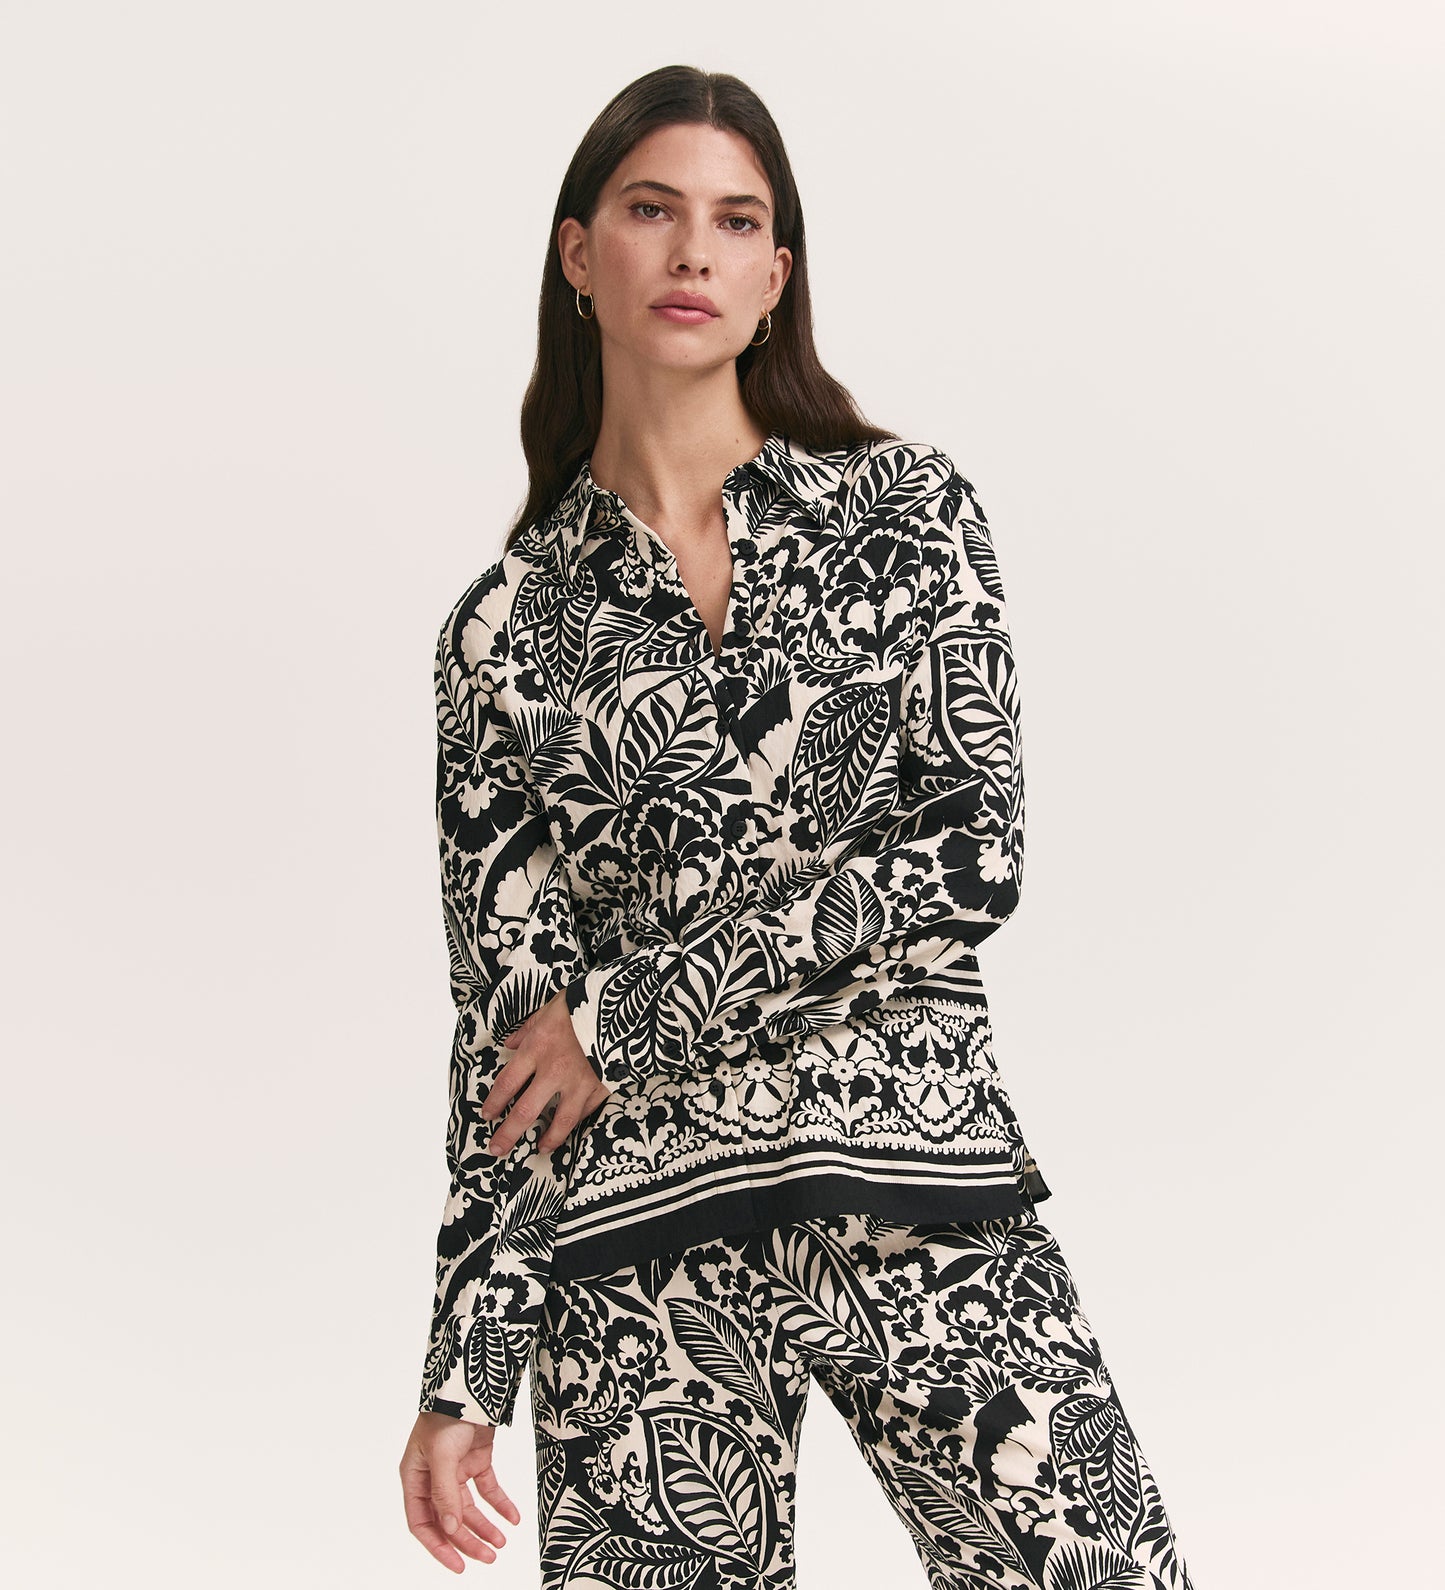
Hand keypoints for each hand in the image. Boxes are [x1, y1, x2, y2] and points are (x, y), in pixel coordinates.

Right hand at [400, 1410, 520, 1570]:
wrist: (472, 1384)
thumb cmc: (446, 1415)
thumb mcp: (443, 1456)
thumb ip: (445, 1494)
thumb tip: (451, 1530)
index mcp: (415, 1478)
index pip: (422, 1523)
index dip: (438, 1546)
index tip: (458, 1565)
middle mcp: (433, 1478)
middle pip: (449, 1520)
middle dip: (468, 1541)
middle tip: (489, 1557)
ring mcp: (455, 1470)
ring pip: (469, 1509)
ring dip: (485, 1526)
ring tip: (501, 1542)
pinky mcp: (476, 1461)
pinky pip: (487, 1490)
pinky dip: (500, 1504)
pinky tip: (512, 1517)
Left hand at [481, 989, 611, 1155]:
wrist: (624, 1004)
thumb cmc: (582, 1003)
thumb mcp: (548, 1008)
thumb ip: (527, 1029)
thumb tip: (510, 1043)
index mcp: (537, 1048)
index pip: (507, 1083)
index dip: (494, 1102)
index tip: (486, 1115)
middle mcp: (555, 1070)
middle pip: (525, 1111)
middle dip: (508, 1134)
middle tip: (497, 1149)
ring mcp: (580, 1082)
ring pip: (561, 1121)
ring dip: (548, 1139)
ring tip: (540, 1149)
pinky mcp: (602, 1087)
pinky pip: (586, 1111)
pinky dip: (577, 1122)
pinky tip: (570, 1128)